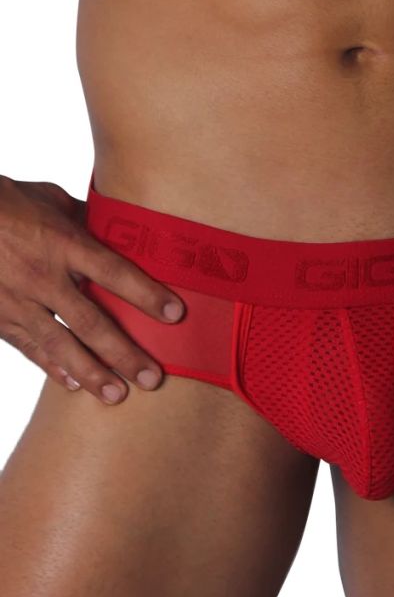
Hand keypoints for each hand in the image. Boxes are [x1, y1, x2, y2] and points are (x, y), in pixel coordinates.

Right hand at [0, 175, 184, 403]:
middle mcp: (43, 276)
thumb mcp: (51, 201)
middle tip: (152, 378)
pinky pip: (29, 348)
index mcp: (63, 243)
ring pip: (60, 344)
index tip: (175, 314)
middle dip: (124, 353)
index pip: (114, 272)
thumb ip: (88, 221)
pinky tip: (75, 386)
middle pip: (91, 321)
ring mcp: (17, 300)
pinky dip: (53, 368)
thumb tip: (125, 231)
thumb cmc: (8, 204)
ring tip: (118, 395)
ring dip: (91, 373)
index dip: (146, 294)